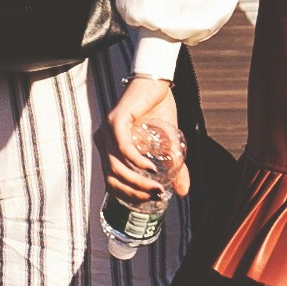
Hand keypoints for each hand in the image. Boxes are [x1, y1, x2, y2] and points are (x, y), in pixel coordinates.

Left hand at [103, 72, 187, 206]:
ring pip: (116, 167)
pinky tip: (150, 168)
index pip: (111, 182)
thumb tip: (183, 192)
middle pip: (111, 179)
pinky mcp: (115, 121)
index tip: (150, 201)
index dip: (129, 196)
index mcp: (109, 149)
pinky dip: (136, 162)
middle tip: (156, 196)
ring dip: (137, 181)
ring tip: (156, 187)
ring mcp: (106, 131)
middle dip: (134, 193)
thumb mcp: (168, 145)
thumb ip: (174, 168)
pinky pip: (123, 148)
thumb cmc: (158, 111)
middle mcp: (103, 142)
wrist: (158, 84)